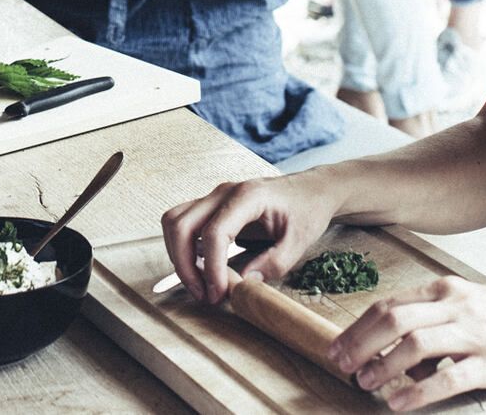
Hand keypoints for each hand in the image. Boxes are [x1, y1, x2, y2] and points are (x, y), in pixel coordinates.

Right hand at [160, 174, 336, 304]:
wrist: (310, 190)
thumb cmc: (307, 210)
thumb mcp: (299, 241)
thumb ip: (273, 264)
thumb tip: (243, 285)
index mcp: (248, 196)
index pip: (214, 232)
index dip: (211, 267)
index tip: (219, 294)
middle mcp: (223, 193)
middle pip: (182, 225)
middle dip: (185, 265)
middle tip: (204, 295)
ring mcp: (214, 197)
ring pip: (175, 222)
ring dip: (179, 257)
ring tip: (200, 285)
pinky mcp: (212, 206)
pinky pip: (184, 224)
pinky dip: (183, 248)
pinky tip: (202, 270)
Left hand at [327, 280, 485, 409]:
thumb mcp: (466, 307)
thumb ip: (429, 320)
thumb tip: (390, 348)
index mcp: (445, 291)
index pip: (389, 304)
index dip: (357, 327)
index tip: (337, 347)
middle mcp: (456, 306)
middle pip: (393, 319)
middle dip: (359, 344)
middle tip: (340, 365)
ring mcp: (475, 334)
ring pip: (415, 344)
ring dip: (384, 366)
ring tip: (365, 384)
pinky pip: (449, 377)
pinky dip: (419, 391)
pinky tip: (401, 403)